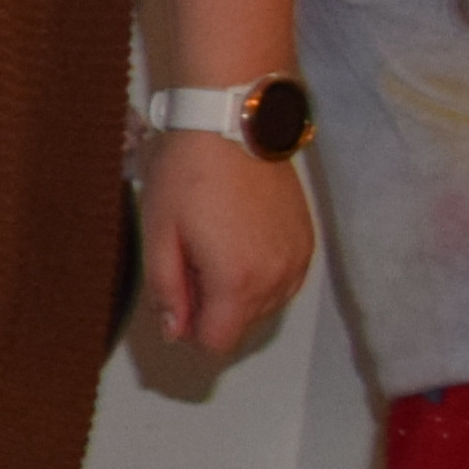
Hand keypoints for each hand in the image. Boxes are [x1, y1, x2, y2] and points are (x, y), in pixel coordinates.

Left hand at [137, 130, 315, 361]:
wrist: (233, 125)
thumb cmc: (188, 176)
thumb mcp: (160, 234)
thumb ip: (168, 291)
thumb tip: (175, 332)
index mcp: (239, 282)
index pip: (218, 342)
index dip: (190, 329)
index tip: (177, 296)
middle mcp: (279, 278)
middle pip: (243, 326)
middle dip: (212, 308)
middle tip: (190, 260)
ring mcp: (299, 260)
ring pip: (266, 306)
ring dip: (237, 292)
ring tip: (213, 245)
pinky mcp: (308, 242)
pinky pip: (284, 280)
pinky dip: (260, 274)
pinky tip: (238, 239)